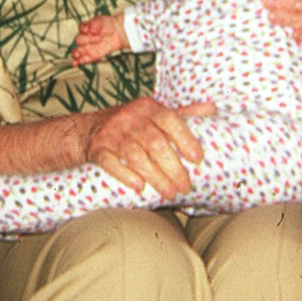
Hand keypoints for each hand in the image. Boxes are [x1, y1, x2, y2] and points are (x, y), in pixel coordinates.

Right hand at [72, 13, 127, 64]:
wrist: (117, 33)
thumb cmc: (108, 25)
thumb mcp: (103, 21)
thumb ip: (96, 24)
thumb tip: (92, 30)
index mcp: (86, 27)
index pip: (82, 28)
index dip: (84, 29)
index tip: (89, 30)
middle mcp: (85, 37)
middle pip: (80, 40)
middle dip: (87, 40)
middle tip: (99, 39)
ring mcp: (87, 47)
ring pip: (77, 51)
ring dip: (76, 53)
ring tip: (78, 55)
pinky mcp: (92, 55)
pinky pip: (84, 59)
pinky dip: (80, 61)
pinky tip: (78, 62)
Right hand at [80, 97, 213, 199]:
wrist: (89, 129)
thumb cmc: (133, 124)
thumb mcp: (155, 114)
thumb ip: (183, 114)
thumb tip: (212, 109)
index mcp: (149, 107)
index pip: (170, 120)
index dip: (185, 139)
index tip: (197, 159)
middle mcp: (130, 118)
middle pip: (155, 143)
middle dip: (173, 167)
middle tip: (185, 186)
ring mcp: (112, 133)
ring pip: (136, 156)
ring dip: (155, 177)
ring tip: (169, 193)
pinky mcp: (98, 149)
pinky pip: (111, 163)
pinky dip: (126, 175)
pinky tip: (140, 187)